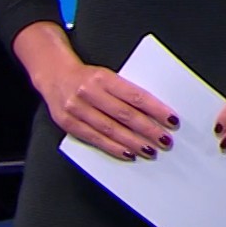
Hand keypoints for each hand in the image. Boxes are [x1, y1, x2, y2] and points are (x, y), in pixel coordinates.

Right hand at [38, 61, 178, 162]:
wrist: (54, 74)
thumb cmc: (88, 76)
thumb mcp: (108, 76)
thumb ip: (127, 91)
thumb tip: (154, 112)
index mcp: (103, 77)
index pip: (135, 95)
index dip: (155, 109)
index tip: (172, 120)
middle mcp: (88, 92)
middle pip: (124, 115)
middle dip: (147, 129)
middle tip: (164, 139)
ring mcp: (76, 109)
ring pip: (110, 129)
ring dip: (133, 142)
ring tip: (150, 150)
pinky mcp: (68, 123)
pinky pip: (94, 139)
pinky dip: (113, 148)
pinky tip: (128, 153)